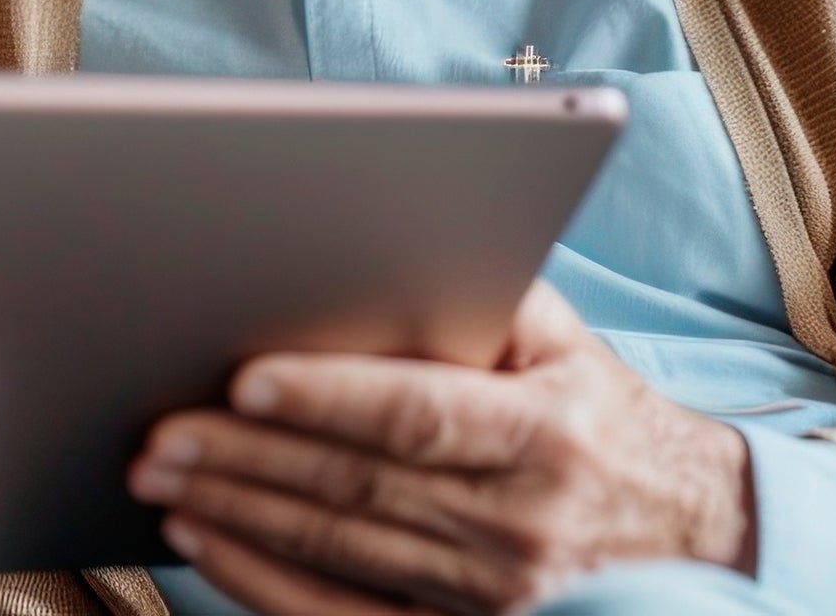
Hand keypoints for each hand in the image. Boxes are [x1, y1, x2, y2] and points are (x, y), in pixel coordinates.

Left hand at [128, 281, 753, 615]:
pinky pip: (340, 615)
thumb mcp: (563, 338)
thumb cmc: (593, 408)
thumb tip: (382, 256)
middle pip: (359, 486)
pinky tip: (202, 541)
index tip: (246, 379)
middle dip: (247, 457)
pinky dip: (261, 580)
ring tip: (160, 476)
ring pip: (337, 548)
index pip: (419, 415)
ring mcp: (486, 590)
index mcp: (546, 433)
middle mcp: (518, 520)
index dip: (329, 399)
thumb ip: (482, 296)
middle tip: (160, 433)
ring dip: (236, 512)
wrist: (675, 522)